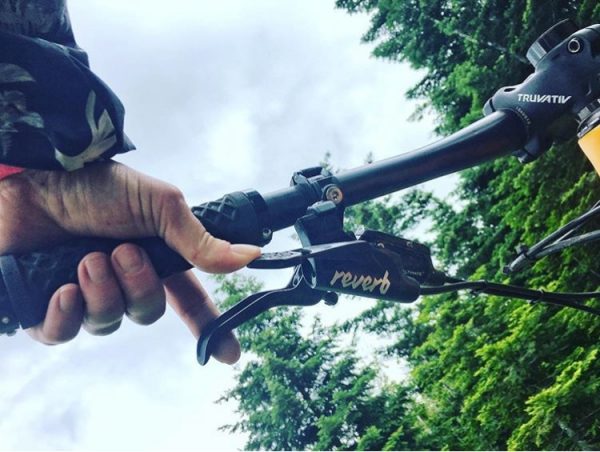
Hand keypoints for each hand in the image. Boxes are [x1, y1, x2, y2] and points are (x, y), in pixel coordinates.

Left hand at [0, 161, 259, 363]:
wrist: (36, 179)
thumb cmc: (97, 185)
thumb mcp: (160, 207)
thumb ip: (200, 239)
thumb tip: (251, 256)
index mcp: (154, 257)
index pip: (189, 300)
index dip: (210, 326)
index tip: (230, 354)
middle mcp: (122, 279)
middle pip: (147, 313)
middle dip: (137, 287)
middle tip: (120, 252)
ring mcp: (84, 293)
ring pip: (106, 324)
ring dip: (101, 293)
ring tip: (86, 260)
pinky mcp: (45, 305)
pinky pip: (62, 334)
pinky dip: (65, 317)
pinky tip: (64, 291)